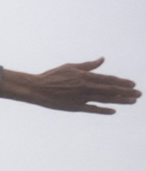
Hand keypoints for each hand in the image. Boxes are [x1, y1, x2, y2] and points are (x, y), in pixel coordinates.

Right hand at [0, 59, 137, 114]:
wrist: (36, 89)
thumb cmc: (52, 76)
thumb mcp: (71, 67)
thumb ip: (88, 65)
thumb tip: (102, 59)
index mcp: (86, 77)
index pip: (109, 80)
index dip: (122, 82)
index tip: (133, 84)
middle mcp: (86, 87)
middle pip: (111, 90)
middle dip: (127, 92)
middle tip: (139, 94)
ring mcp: (81, 98)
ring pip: (105, 100)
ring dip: (120, 101)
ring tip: (133, 102)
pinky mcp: (75, 107)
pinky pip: (92, 109)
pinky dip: (103, 110)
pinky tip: (113, 111)